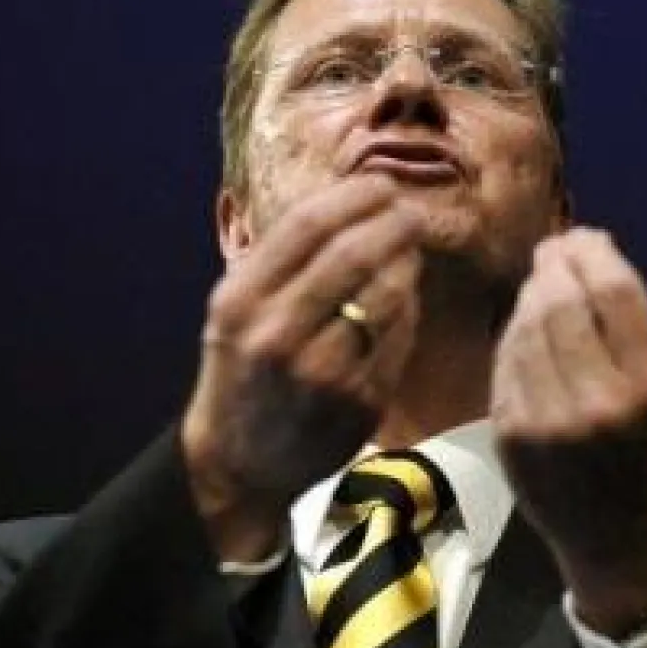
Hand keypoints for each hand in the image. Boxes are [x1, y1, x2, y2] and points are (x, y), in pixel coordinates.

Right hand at [181, 175, 423, 560]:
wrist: (239, 462)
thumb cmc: (243, 369)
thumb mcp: (237, 309)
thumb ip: (280, 259)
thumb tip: (347, 198)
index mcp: (240, 301)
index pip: (307, 226)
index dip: (353, 196)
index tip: (381, 185)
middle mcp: (276, 335)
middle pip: (351, 255)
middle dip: (391, 223)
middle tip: (409, 213)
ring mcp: (321, 372)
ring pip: (385, 296)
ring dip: (406, 263)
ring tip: (408, 251)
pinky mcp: (358, 402)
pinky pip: (398, 337)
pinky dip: (408, 308)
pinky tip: (405, 296)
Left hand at [492, 227, 646, 636]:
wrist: (621, 540)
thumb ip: (628, 327)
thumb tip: (584, 250)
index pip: (614, 293)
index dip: (593, 252)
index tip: (584, 237)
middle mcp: (598, 403)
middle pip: (562, 303)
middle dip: (555, 265)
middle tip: (554, 250)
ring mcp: (546, 421)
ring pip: (526, 328)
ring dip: (531, 295)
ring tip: (542, 283)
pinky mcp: (509, 433)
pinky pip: (505, 362)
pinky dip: (514, 334)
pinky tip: (525, 326)